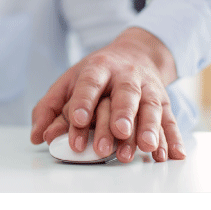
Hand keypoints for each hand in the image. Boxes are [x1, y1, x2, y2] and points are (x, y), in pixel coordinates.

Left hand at [31, 27, 186, 161]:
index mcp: (98, 69)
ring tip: (145, 147)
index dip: (84, 101)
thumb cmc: (96, 74)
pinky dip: (172, 139)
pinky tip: (172, 155)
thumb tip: (37, 136)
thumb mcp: (69, 82)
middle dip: (121, 113)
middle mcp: (126, 76)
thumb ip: (50, 107)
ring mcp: (147, 88)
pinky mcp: (164, 102)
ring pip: (150, 107)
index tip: (79, 120)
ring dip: (149, 128)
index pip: (90, 83)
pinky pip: (170, 120)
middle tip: (118, 132)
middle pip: (125, 94)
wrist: (135, 54)